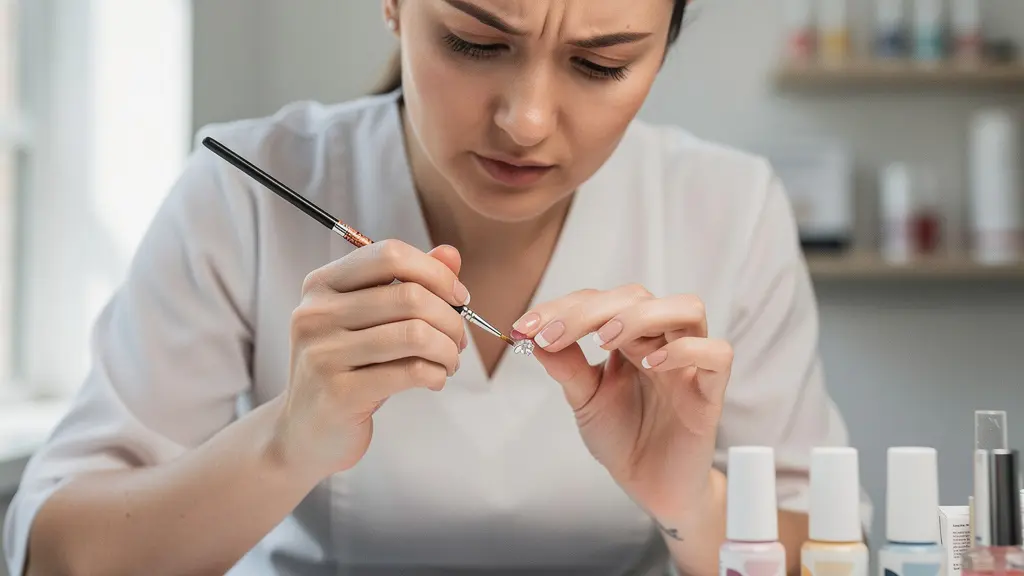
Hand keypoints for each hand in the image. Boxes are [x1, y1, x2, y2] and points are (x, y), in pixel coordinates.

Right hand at [273, 240, 469, 478]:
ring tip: (448, 361)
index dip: (434, 272)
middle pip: (409, 296)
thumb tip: (450, 254)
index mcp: (322, 285)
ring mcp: (323, 353)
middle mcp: (316, 314)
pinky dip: (436, 374)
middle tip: (458, 339)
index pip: (389, 255)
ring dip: (447, 349)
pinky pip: (410, 372)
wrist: (305, 432)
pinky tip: (435, 379)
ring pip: (415, 334)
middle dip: (450, 318)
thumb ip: (409, 283)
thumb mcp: (372, 322)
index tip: (458, 296)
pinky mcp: (339, 393)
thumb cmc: (347, 370)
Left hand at [512, 285, 732, 523]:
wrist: (651, 487)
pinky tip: (651, 364)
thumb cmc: (623, 437)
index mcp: (629, 337)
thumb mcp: (585, 399)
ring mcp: (689, 363)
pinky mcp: (711, 392)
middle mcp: (661, 340)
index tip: (524, 328)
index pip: (599, 301)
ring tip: (604, 340)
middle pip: (637, 297)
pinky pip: (716, 354)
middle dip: (589, 311)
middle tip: (552, 335)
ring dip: (640, 316)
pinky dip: (685, 350)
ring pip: (687, 308)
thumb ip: (567, 367)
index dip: (561, 308)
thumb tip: (532, 337)